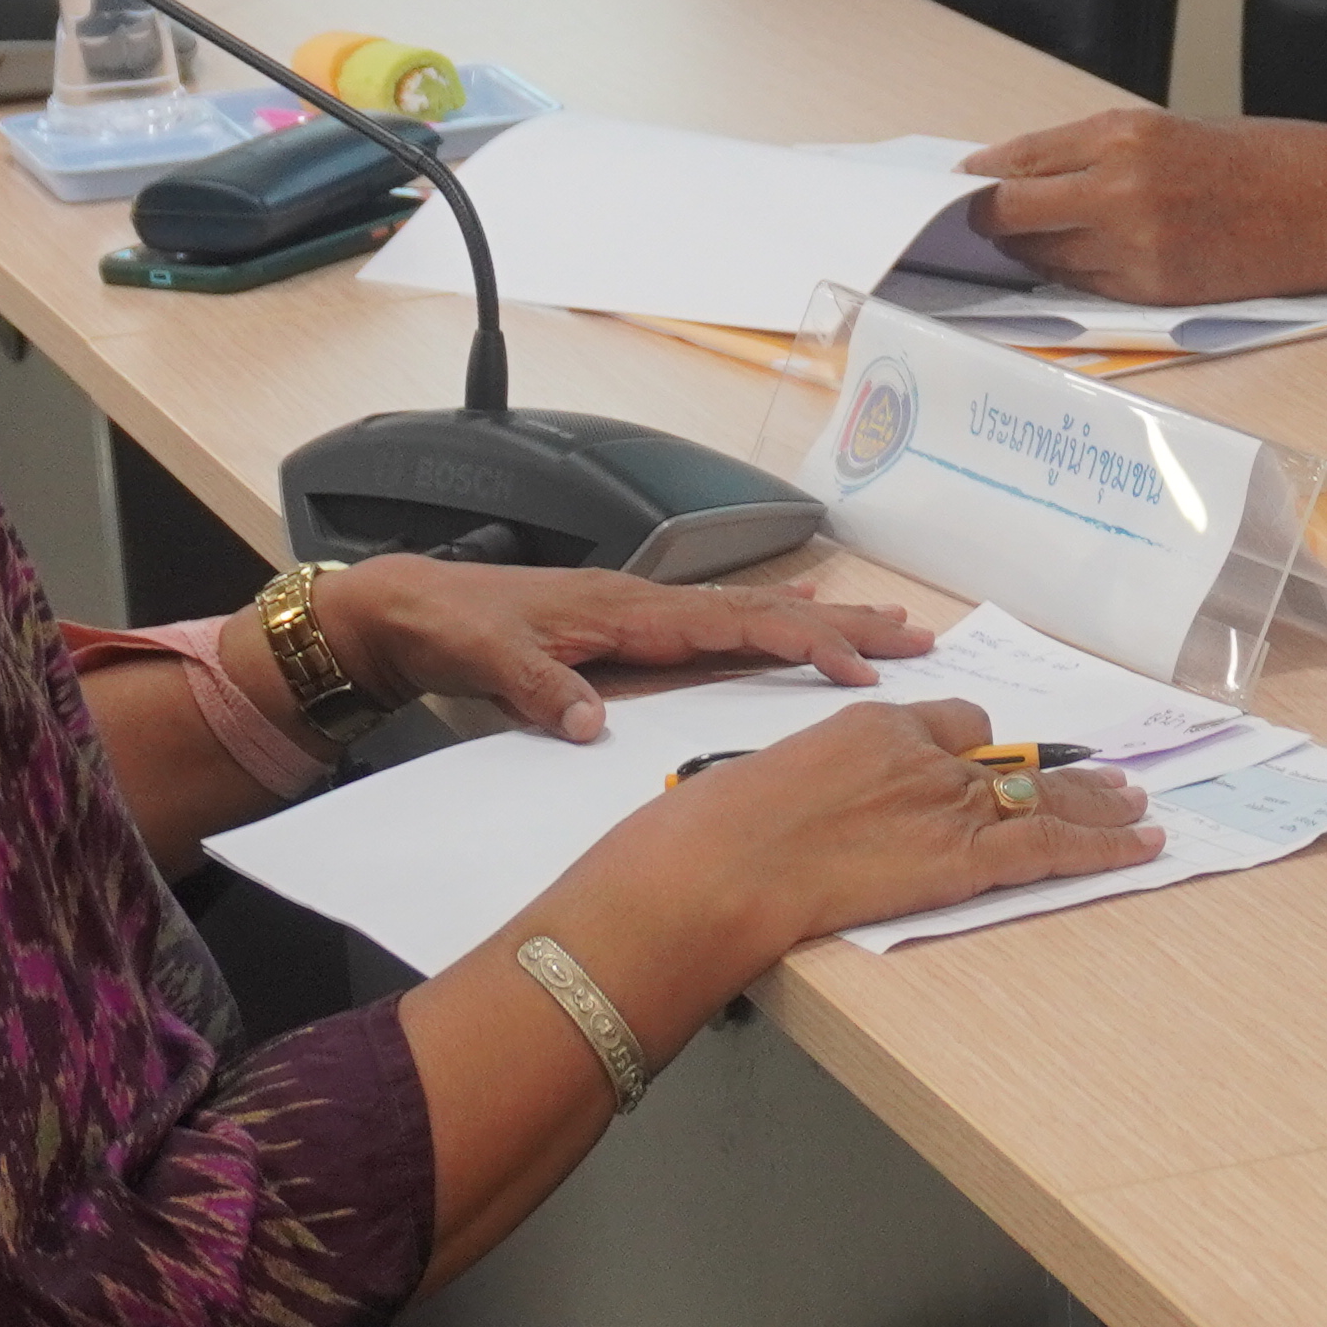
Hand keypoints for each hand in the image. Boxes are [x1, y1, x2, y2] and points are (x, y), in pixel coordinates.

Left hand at [317, 556, 924, 740]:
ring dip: (822, 621)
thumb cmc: (451, 626)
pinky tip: (796, 611)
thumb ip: (545, 689)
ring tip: (887, 625)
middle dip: (846, 625)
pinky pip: (722, 619)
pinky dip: (770, 617)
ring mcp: (647, 611)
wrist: (409, 607)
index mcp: (631, 612)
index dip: (804, 646)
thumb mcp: (489, 661)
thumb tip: (596, 722)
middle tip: (918, 636)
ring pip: (754, 613)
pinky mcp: (634, 625)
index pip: (738, 626)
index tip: (859, 671)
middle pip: (767, 611)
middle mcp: (651, 604)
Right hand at [651, 700, 1158, 947]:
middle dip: (1059, 769)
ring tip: (1135, 802)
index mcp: (871, 729)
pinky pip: (1054, 845)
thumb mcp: (765, 788)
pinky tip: (1144, 844)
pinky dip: (1107, 846)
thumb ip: (810, 794)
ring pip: (1044, 795)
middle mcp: (922, 756)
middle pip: (1009, 757)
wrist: (721, 866)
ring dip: (1096, 801)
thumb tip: (807, 823)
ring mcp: (948, 804)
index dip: (977, 748)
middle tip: (1105, 773)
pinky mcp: (966, 857)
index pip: (950, 724)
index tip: (994, 759)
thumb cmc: (717, 837)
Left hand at [963, 108, 1326, 305]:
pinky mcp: (1154, 291)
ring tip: (1021, 241)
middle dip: (985, 218)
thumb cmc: (1268, 160)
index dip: (979, 176)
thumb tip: (1033, 176)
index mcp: (1125, 133)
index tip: (959, 183)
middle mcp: (1120, 189)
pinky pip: (1084, 285)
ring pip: (1043, 256)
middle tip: (969, 221)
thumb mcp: (1172, 131)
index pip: (1019, 159)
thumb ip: (1100, 153)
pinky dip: (1069, 273)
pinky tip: (1070, 262)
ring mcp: (1134, 247)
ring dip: (1026, 250)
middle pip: (1011, 214)